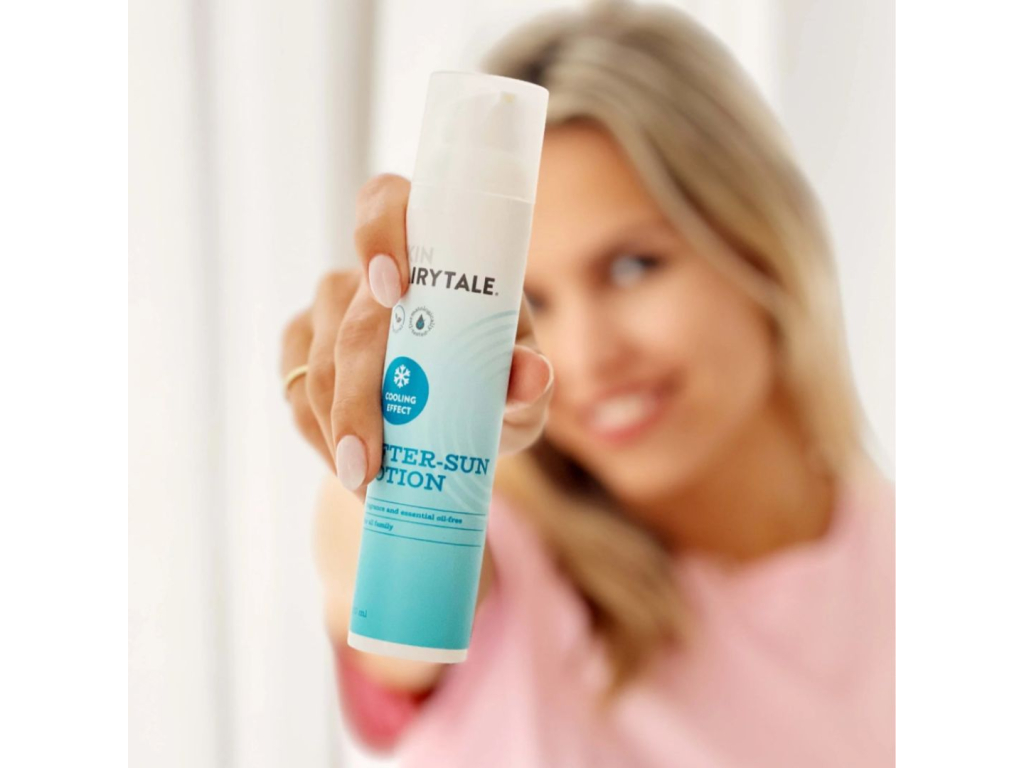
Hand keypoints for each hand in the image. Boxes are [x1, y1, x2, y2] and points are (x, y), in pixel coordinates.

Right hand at [280, 173, 553, 494]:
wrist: (455, 421)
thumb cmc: (491, 384)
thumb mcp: (519, 389)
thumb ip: (530, 381)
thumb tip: (531, 375)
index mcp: (426, 252)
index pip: (386, 203)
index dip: (379, 232)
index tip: (392, 288)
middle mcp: (368, 275)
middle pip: (349, 318)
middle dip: (355, 397)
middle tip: (371, 463)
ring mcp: (327, 311)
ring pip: (315, 363)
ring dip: (335, 430)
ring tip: (368, 484)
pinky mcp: (300, 350)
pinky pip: (295, 393)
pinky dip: (321, 440)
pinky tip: (350, 475)